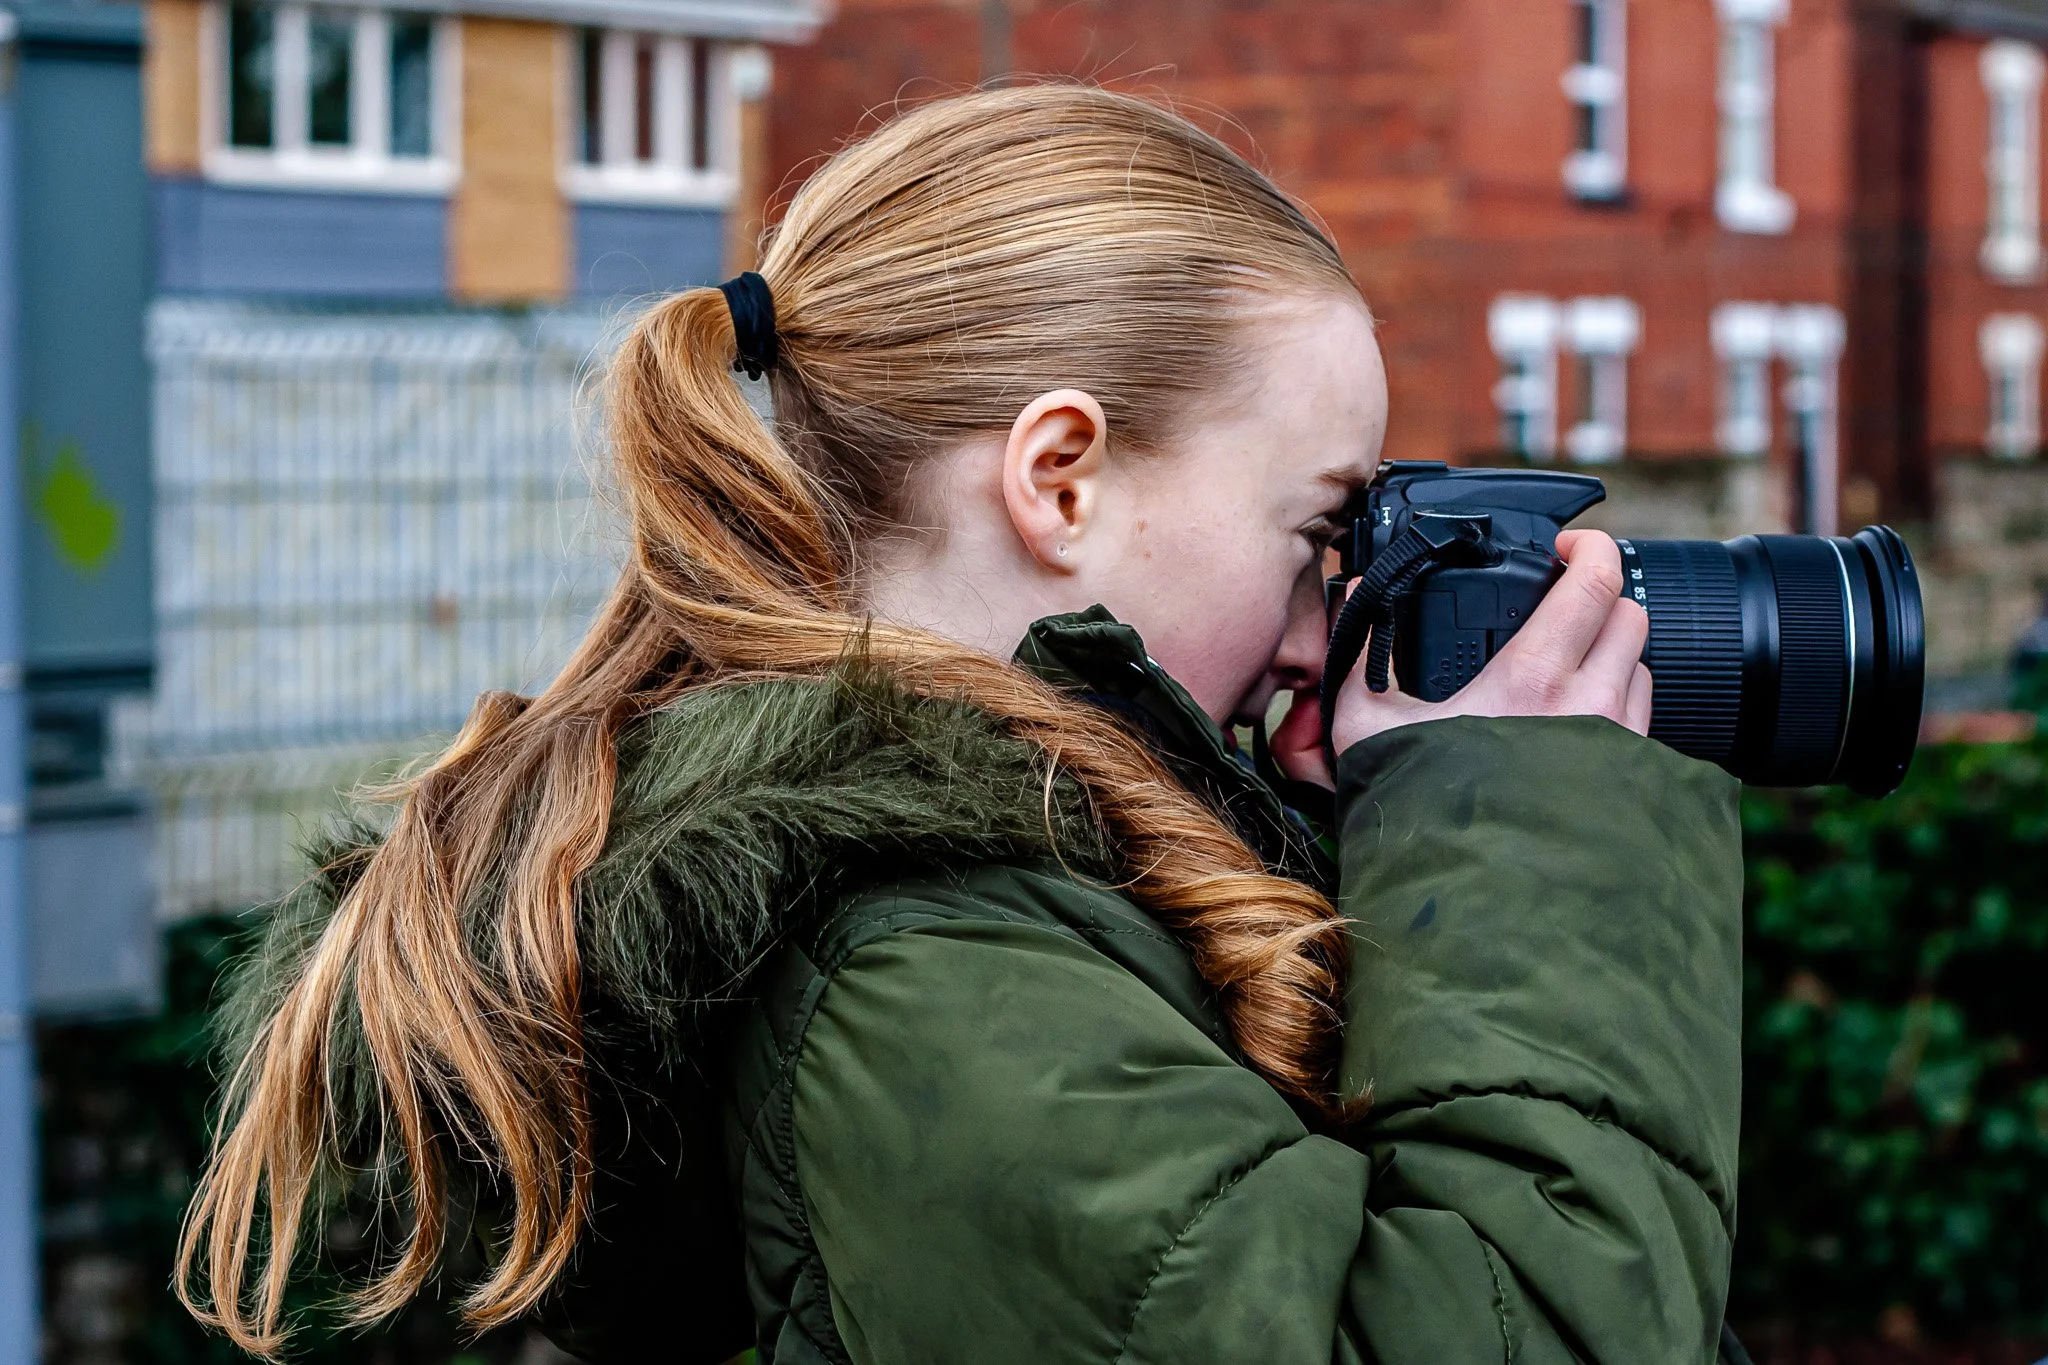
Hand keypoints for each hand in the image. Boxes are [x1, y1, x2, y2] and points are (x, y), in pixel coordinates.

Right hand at [1269, 529, 1652, 786]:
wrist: (1469, 900)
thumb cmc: (1421, 813)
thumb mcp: (1367, 728)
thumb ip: (1360, 660)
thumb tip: (1349, 599)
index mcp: (1535, 677)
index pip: (1598, 581)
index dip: (1593, 548)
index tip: (1571, 548)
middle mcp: (1592, 706)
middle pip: (1634, 616)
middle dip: (1603, 599)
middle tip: (1564, 607)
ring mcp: (1619, 747)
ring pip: (1642, 670)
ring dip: (1613, 657)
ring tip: (1566, 671)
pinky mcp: (1630, 786)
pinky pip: (1643, 726)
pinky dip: (1616, 709)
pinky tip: (1574, 726)